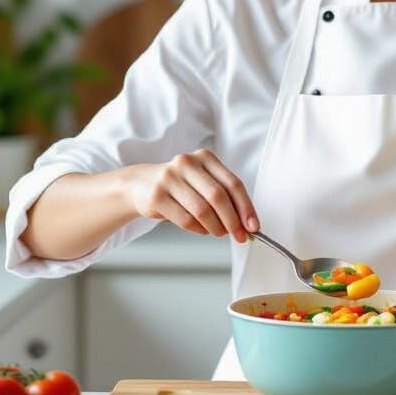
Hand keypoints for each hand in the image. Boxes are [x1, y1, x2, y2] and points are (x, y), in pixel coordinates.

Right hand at [125, 150, 259, 243]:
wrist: (141, 184)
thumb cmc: (180, 185)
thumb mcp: (203, 181)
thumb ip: (224, 196)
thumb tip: (247, 223)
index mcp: (205, 157)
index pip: (233, 183)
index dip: (246, 207)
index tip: (253, 226)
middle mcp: (187, 163)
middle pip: (218, 196)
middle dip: (233, 221)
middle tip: (240, 236)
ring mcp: (169, 178)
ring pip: (202, 210)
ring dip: (216, 227)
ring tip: (219, 232)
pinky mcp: (156, 196)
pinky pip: (185, 219)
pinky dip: (198, 229)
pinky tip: (202, 229)